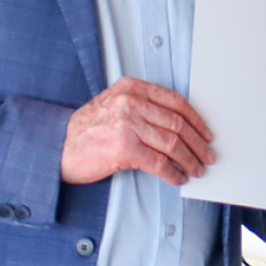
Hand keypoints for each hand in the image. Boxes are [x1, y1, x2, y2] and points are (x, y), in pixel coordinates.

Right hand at [61, 78, 213, 184]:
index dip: (196, 119)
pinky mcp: (124, 149)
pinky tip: (178, 177)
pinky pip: (159, 162)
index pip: (175, 101)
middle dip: (197, 143)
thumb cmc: (88, 130)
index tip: (205, 133)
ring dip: (189, 159)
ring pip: (172, 143)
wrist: (58, 147)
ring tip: (196, 169)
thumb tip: (179, 126)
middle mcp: (131, 103)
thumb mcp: (115, 105)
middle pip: (177, 123)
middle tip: (207, 155)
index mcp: (132, 88)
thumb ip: (143, 107)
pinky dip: (173, 172)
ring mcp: (127, 125)